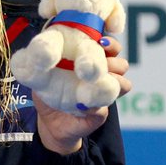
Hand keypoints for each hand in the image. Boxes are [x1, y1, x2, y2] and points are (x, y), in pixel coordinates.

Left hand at [33, 36, 130, 154]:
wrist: (49, 122)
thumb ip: (45, 60)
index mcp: (90, 62)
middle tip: (101, 62)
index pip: (110, 47)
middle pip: (122, 64)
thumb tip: (45, 48)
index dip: (111, 43)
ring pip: (124, 85)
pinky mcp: (99, 114)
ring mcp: (103, 96)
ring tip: (94, 81)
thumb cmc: (48, 92)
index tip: (101, 41)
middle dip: (114, 61)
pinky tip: (81, 105)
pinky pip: (104, 109)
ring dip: (114, 82)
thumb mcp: (41, 74)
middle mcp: (102, 77)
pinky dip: (95, 106)